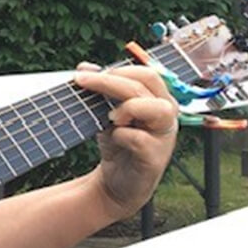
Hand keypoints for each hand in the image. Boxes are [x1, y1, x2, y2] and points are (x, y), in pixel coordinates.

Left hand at [74, 63, 178, 219]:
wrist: (116, 181)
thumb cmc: (117, 142)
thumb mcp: (105, 111)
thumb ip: (99, 89)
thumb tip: (84, 66)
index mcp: (157, 98)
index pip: (145, 73)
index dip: (116, 70)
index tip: (84, 74)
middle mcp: (166, 114)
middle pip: (147, 83)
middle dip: (110, 80)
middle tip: (81, 82)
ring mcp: (164, 136)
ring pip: (156, 108)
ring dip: (127, 107)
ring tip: (110, 117)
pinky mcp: (156, 158)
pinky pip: (139, 138)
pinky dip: (120, 135)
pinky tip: (113, 138)